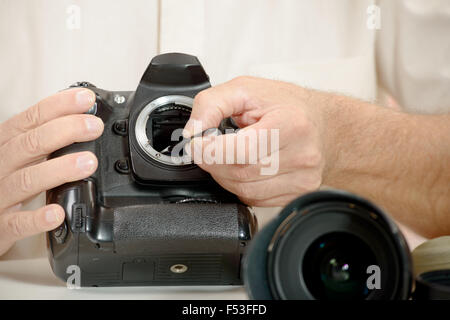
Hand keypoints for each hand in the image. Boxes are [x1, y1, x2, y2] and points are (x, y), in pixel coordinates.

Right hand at [0, 89, 103, 254]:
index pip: (29, 120)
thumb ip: (44, 141)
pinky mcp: (1, 226)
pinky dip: (36, 218)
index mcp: (5, 146)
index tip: (85, 99)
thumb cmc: (4, 183)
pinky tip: (56, 213)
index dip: (57, 107)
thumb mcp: (19, 156)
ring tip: (88, 162)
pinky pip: (17, 223)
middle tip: (94, 125)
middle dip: (64, 131)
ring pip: (26, 180)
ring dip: (58, 169)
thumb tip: (83, 119)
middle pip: (29, 144)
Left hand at [184, 76, 327, 206]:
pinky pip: (255, 199)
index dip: (212, 150)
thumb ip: (212, 104)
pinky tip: (246, 167)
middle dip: (214, 161)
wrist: (325, 126)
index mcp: (291, 124)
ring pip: (244, 190)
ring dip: (225, 175)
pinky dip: (241, 185)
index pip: (243, 149)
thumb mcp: (246, 89)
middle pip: (240, 172)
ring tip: (230, 154)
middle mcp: (302, 155)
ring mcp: (302, 179)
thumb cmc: (288, 106)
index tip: (197, 143)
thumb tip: (192, 131)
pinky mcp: (297, 194)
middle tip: (211, 146)